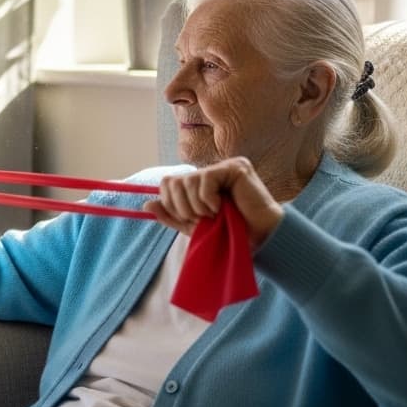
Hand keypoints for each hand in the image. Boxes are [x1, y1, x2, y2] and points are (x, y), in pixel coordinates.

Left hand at [142, 156, 284, 248]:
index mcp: (199, 183)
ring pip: (188, 180)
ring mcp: (223, 167)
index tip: (187, 219)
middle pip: (173, 181)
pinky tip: (221, 207)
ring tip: (213, 215)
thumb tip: (146, 203)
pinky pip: (205, 179)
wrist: (260, 239)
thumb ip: (171, 215)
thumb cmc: (230, 233)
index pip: (168, 183)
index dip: (170, 203)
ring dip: (196, 206)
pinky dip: (208, 199)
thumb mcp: (194, 227)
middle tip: (201, 218)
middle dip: (182, 207)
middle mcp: (210, 171)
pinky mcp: (236, 167)